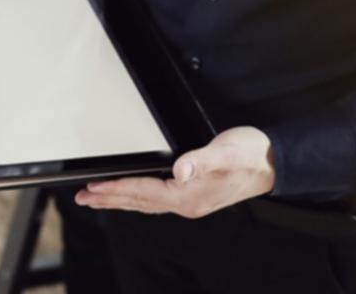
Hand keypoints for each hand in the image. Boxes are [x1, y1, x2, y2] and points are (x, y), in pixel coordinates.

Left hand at [74, 127, 275, 217]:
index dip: (115, 189)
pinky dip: (139, 198)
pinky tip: (134, 196)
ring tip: (98, 198)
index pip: (142, 192)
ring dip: (120, 200)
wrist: (272, 163)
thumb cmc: (250, 155)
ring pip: (146, 204)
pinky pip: (157, 201)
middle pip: (138, 203)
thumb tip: (179, 170)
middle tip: (82, 197)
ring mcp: (191, 202)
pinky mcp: (195, 196)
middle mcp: (187, 204)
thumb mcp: (225, 152)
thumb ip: (200, 160)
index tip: (92, 188)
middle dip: (109, 199)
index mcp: (189, 196)